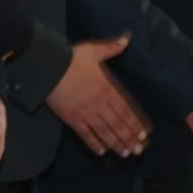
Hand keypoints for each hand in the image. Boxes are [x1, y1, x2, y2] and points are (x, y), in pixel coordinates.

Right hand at [46, 35, 150, 157]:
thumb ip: (112, 48)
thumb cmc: (72, 58)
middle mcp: (99, 103)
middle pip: (117, 124)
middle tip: (138, 150)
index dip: (134, 123)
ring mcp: (85, 113)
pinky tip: (102, 152)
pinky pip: (85, 134)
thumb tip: (127, 38)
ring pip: (104, 131)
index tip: (144, 135)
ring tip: (125, 154)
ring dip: (116, 143)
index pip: (125, 109)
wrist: (48, 68)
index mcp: (107, 88)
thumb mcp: (94, 50)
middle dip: (129, 137)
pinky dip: (94, 143)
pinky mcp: (72, 119)